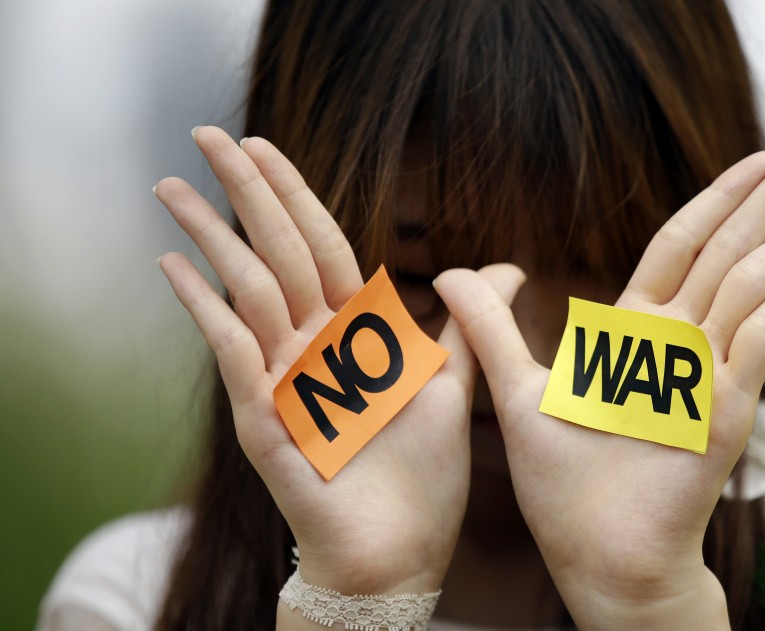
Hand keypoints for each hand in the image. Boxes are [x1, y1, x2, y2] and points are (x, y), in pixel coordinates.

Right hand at [155, 127, 518, 595]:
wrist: (401, 551)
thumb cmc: (422, 474)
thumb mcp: (450, 382)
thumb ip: (468, 323)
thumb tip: (507, 266)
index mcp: (353, 334)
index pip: (319, 246)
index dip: (293, 194)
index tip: (262, 146)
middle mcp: (311, 347)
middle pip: (276, 252)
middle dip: (244, 192)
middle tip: (206, 133)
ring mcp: (282, 380)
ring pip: (246, 291)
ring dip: (211, 236)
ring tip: (172, 186)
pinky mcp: (266, 420)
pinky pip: (234, 355)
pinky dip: (206, 311)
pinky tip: (177, 267)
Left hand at [433, 144, 764, 627]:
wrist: (600, 558)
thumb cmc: (563, 487)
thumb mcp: (517, 392)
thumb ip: (490, 328)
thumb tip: (452, 270)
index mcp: (636, 334)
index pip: (682, 246)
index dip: (717, 199)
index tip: (758, 161)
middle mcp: (680, 345)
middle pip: (730, 249)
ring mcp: (709, 375)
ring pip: (755, 284)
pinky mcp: (724, 411)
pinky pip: (759, 342)